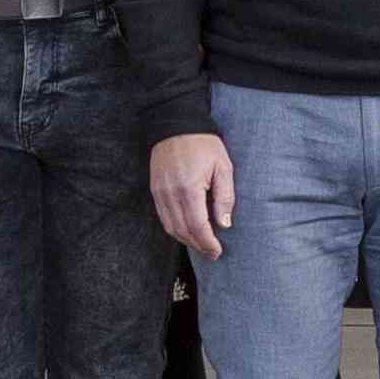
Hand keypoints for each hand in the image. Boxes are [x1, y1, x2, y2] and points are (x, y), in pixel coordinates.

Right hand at [149, 132, 235, 258]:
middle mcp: (170, 194)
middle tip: (212, 253)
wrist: (176, 124)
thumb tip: (225, 224)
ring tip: (202, 245)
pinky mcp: (155, 190)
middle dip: (198, 245)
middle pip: (183, 231)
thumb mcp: (223, 167)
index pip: (198, 226)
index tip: (218, 251)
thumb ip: (224, 197)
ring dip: (186, 240)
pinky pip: (163, 217)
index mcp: (188, 189)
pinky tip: (187, 230)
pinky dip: (175, 228)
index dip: (208, 243)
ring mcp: (159, 193)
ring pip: (170, 227)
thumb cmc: (203, 144)